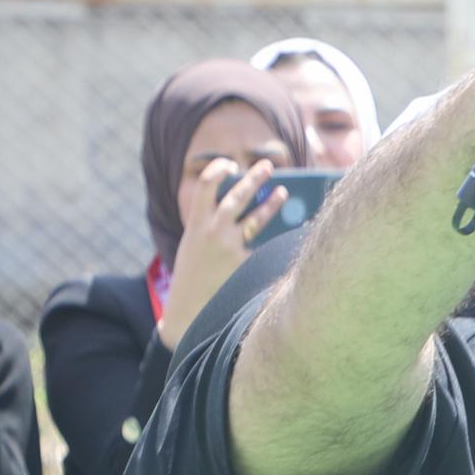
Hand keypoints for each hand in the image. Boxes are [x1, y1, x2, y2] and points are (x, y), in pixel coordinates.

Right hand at [161, 158, 288, 345]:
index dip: (217, 170)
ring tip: (283, 192)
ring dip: (271, 204)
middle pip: (237, 196)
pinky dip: (273, 239)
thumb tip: (242, 208)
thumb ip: (209, 226)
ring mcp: (230, 248)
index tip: (229, 164)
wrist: (189, 311)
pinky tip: (286, 233)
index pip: (204, 186)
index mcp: (195, 225)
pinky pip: (263, 246)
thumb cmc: (192, 277)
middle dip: (253, 178)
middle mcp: (213, 232)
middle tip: (267, 165)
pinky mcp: (245, 264)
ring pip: (255, 219)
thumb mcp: (193, 246)